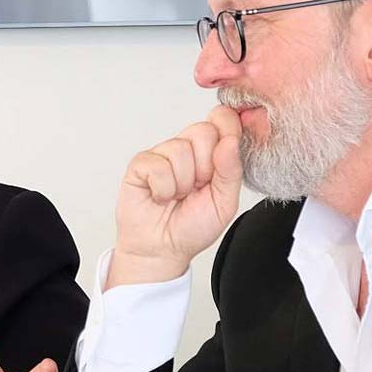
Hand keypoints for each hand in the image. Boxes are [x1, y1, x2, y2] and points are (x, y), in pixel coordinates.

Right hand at [109, 106, 243, 288]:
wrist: (162, 249)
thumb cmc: (193, 226)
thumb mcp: (225, 202)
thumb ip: (231, 170)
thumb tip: (230, 140)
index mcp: (211, 154)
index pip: (223, 122)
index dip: (227, 128)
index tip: (227, 150)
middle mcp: (187, 149)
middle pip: (203, 131)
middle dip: (206, 166)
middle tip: (198, 187)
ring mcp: (162, 154)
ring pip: (180, 150)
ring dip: (183, 183)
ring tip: (177, 196)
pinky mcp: (140, 164)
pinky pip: (158, 165)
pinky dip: (163, 188)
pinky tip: (160, 197)